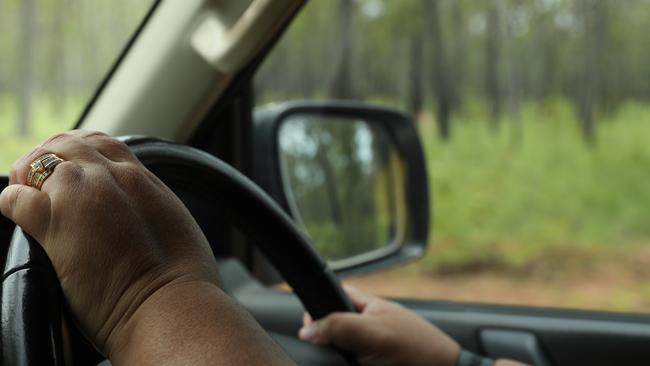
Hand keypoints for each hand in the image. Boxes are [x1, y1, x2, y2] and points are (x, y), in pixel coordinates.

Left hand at [0, 131, 289, 363]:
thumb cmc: (183, 276)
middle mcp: (110, 176)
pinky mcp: (54, 223)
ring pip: (38, 162)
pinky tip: (16, 214)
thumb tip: (141, 208)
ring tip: (26, 192)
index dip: (82, 150)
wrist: (171, 302)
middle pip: (67, 144)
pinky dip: (11, 202)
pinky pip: (15, 198)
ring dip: (28, 175)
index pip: (102, 143)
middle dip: (51, 155)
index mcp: (140, 177)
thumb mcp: (174, 221)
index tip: (75, 166)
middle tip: (41, 178)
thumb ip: (151, 203)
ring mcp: (80, 194)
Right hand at [298, 286, 460, 365]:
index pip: (334, 296)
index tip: (307, 324)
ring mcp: (369, 352)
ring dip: (333, 359)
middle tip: (326, 349)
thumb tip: (307, 329)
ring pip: (338, 353)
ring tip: (345, 361)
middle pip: (331, 329)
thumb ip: (340, 326)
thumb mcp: (375, 333)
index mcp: (368, 307)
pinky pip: (346, 364)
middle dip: (324, 340)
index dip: (318, 305)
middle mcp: (367, 328)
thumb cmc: (419, 351)